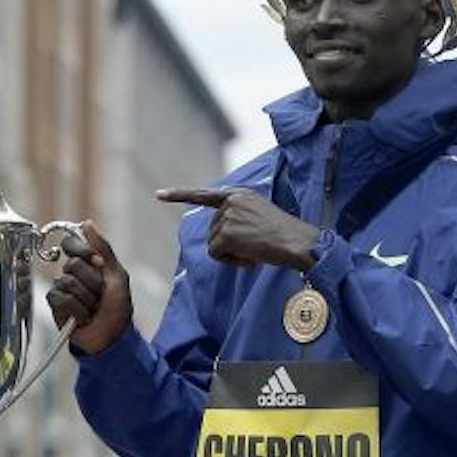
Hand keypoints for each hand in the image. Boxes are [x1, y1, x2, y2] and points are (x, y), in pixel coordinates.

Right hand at [47, 222, 132, 354]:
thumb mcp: (117, 274)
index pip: (71, 245)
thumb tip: (87, 223)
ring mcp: (62, 291)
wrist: (113, 337)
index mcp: (86, 264)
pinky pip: (62, 299)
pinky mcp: (55, 307)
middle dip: (92, 281)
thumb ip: (103, 248)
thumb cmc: (118, 308)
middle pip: (72, 264)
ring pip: (67, 282)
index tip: (97, 262)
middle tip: (100, 295)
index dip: (81, 251)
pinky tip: (84, 318)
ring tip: (93, 310)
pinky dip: (78, 310)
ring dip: (87, 299)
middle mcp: (71, 275)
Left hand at [156, 187, 321, 271]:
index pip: (204, 194)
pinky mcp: (227, 232)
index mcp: (239, 194)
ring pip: (214, 244)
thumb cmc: (283, 235)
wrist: (298, 242)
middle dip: (228, 245)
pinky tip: (249, 258)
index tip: (158, 195)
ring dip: (231, 255)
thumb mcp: (258, 216)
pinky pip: (216, 254)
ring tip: (255, 251)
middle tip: (254, 247)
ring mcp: (228, 215)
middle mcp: (231, 201)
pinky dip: (231, 262)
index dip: (179, 195)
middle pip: (212, 231)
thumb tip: (218, 238)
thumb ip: (237, 218)